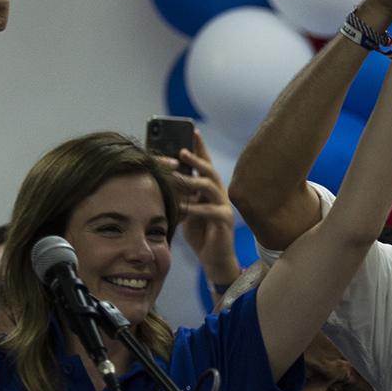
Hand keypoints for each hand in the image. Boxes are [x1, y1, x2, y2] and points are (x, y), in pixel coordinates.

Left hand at [171, 130, 240, 281]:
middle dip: (196, 159)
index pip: (206, 164)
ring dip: (193, 181)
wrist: (215, 259)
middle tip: (182, 151)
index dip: (200, 148)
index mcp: (210, 190)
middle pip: (210, 171)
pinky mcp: (225, 221)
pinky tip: (183, 208)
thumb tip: (167, 178)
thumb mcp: (188, 210)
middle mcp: (220, 195)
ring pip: (210, 187)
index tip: (192, 131)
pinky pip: (209, 210)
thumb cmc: (200, 234)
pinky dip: (195, 208)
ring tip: (177, 177)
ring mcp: (224, 207)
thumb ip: (183, 195)